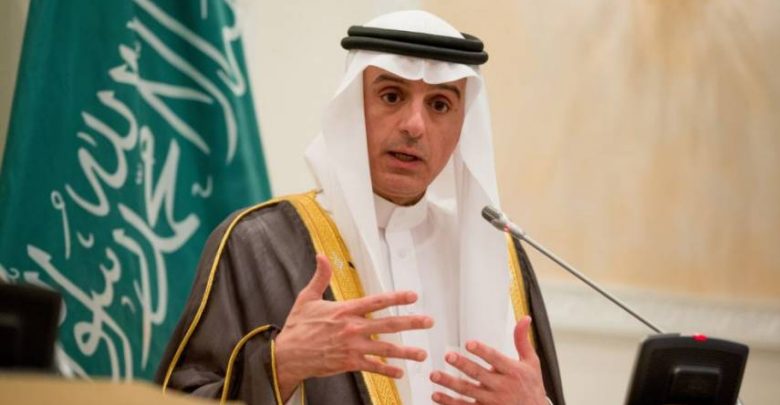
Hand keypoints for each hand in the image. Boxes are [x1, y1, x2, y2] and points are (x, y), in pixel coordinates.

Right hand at [274, 254, 433, 400]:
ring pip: (385, 349)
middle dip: (411, 322)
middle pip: (388, 324)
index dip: (396, 298)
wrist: (288, 355)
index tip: (413, 296)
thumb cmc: (298, 327)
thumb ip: (320, 277)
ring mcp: (353, 347)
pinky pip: (373, 368)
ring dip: (406, 352)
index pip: (376, 302)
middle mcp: (353, 328)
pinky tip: (400, 372)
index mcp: (345, 311)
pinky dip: (387, 370)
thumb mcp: (307, 298)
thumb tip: (321, 256)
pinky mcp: (350, 363)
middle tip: (428, 321)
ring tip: (422, 354)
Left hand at [429, 316, 546, 404]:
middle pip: (479, 375)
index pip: (496, 359)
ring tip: (434, 375)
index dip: (482, 351)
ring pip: (468, 391)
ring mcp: (492, 401)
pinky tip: (436, 395)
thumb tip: (525, 318)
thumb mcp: (531, 363)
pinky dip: (449, 402)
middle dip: (463, 365)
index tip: (469, 343)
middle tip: (448, 356)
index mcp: (513, 372)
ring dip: (450, 384)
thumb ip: (523, 341)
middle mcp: (502, 387)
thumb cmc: (532, 386)